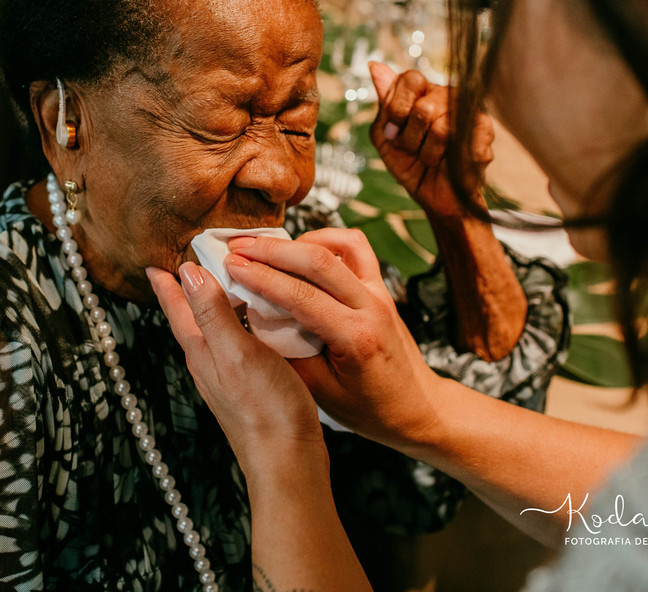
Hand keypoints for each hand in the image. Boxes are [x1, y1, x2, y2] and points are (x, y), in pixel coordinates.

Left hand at [146, 264, 325, 477]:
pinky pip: (240, 340)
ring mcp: (229, 374)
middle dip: (190, 287)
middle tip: (190, 259)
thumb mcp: (236, 352)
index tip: (154, 261)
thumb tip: (187, 272)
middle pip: (193, 316)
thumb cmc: (264, 410)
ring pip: (217, 328)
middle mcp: (210, 361)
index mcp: (201, 351)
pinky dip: (243, 321)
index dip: (166, 283)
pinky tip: (259, 318)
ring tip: (226, 279)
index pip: (176, 308)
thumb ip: (212, 312)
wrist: (288, 460)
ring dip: (217, 302)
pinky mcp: (251, 383)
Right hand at [225, 229, 444, 451]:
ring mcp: (380, 293)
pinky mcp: (381, 286)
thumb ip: (289, 351)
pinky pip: (355, 247)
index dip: (261, 277)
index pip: (301, 296)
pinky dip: (327, 240)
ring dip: (297, 241)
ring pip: (338, 246)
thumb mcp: (320, 391)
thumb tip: (257, 316)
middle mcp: (372, 307)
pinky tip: (304, 250)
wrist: (416, 408)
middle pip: (318, 260)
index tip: (231, 266)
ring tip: (263, 246)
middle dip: (271, 249)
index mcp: (356, 337)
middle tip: (236, 246)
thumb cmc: (369, 408)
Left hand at [369, 61, 494, 221]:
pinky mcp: (485, 131)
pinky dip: (444, 161)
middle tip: (414, 149)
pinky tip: (448, 163)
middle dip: (410, 139)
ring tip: (431, 158)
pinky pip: (459, 143)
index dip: (397, 110)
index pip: (410, 79)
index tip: (393, 131)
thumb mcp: (384, 134)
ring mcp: (468, 111)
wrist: (434, 196)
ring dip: (427, 153)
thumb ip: (384, 101)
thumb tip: (374, 65)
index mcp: (423, 90)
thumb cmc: (409, 164)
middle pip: (423, 107)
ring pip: (441, 127)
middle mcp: (448, 94)